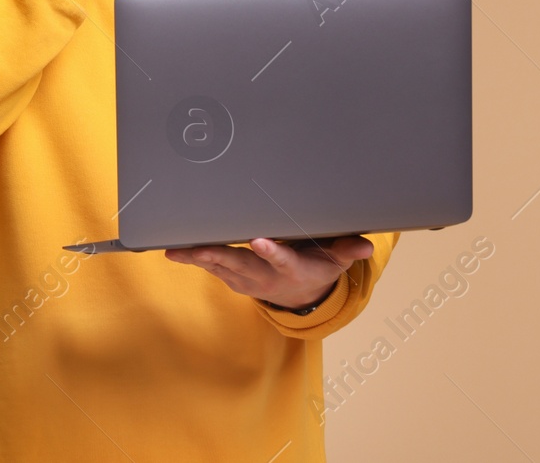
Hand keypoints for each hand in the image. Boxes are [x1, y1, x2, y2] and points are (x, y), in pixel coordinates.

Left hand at [164, 234, 374, 308]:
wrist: (300, 299)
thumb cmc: (316, 269)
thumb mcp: (334, 261)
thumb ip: (346, 250)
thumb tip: (366, 245)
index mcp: (291, 268)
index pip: (282, 259)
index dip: (271, 252)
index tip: (259, 241)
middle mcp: (265, 276)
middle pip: (240, 265)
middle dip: (218, 256)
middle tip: (197, 248)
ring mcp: (246, 279)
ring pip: (219, 266)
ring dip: (197, 258)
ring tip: (175, 249)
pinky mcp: (232, 277)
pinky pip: (210, 267)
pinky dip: (192, 259)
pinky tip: (173, 250)